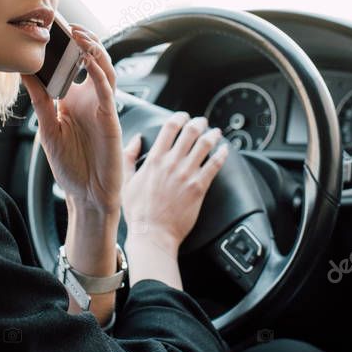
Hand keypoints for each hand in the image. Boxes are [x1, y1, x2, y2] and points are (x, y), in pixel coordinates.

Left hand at [20, 24, 123, 214]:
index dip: (67, 45)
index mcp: (75, 99)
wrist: (86, 195)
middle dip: (83, 39)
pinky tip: (89, 62)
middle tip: (67, 24)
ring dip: (94, 51)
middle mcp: (91, 99)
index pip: (74, 64)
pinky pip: (108, 92)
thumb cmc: (70, 165)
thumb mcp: (47, 128)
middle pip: (93, 60)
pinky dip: (99, 75)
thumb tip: (24, 71)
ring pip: (105, 70)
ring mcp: (103, 108)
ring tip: (80, 35)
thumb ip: (40, 99)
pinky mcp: (111, 121)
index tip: (51, 27)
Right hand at [121, 113, 228, 253]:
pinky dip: (222, 154)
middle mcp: (172, 163)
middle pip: (190, 132)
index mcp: (154, 160)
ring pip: (204, 145)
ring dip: (212, 135)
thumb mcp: (125, 181)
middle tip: (202, 122)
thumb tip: (136, 140)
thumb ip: (128, 157)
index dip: (179, 117)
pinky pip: (214, 165)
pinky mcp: (199, 187)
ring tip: (216, 133)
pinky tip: (225, 150)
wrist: (153, 234)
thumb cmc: (138, 212)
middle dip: (199, 123)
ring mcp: (186, 175)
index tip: (184, 117)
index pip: (170, 128)